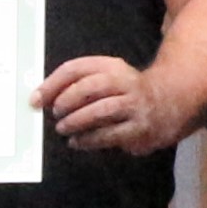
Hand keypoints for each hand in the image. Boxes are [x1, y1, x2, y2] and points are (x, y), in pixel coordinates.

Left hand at [39, 55, 176, 155]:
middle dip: (67, 101)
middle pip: (90, 87)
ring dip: (77, 121)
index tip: (36, 99)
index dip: (52, 84)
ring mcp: (135, 105)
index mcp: (112, 66)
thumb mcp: (107, 77)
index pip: (77, 68)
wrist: (170, 101)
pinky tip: (77, 142)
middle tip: (54, 113)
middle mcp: (125, 81)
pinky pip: (110, 134)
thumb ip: (79, 84)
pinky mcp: (140, 128)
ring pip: (101, 111)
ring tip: (62, 128)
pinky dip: (89, 139)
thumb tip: (42, 98)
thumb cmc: (126, 91)